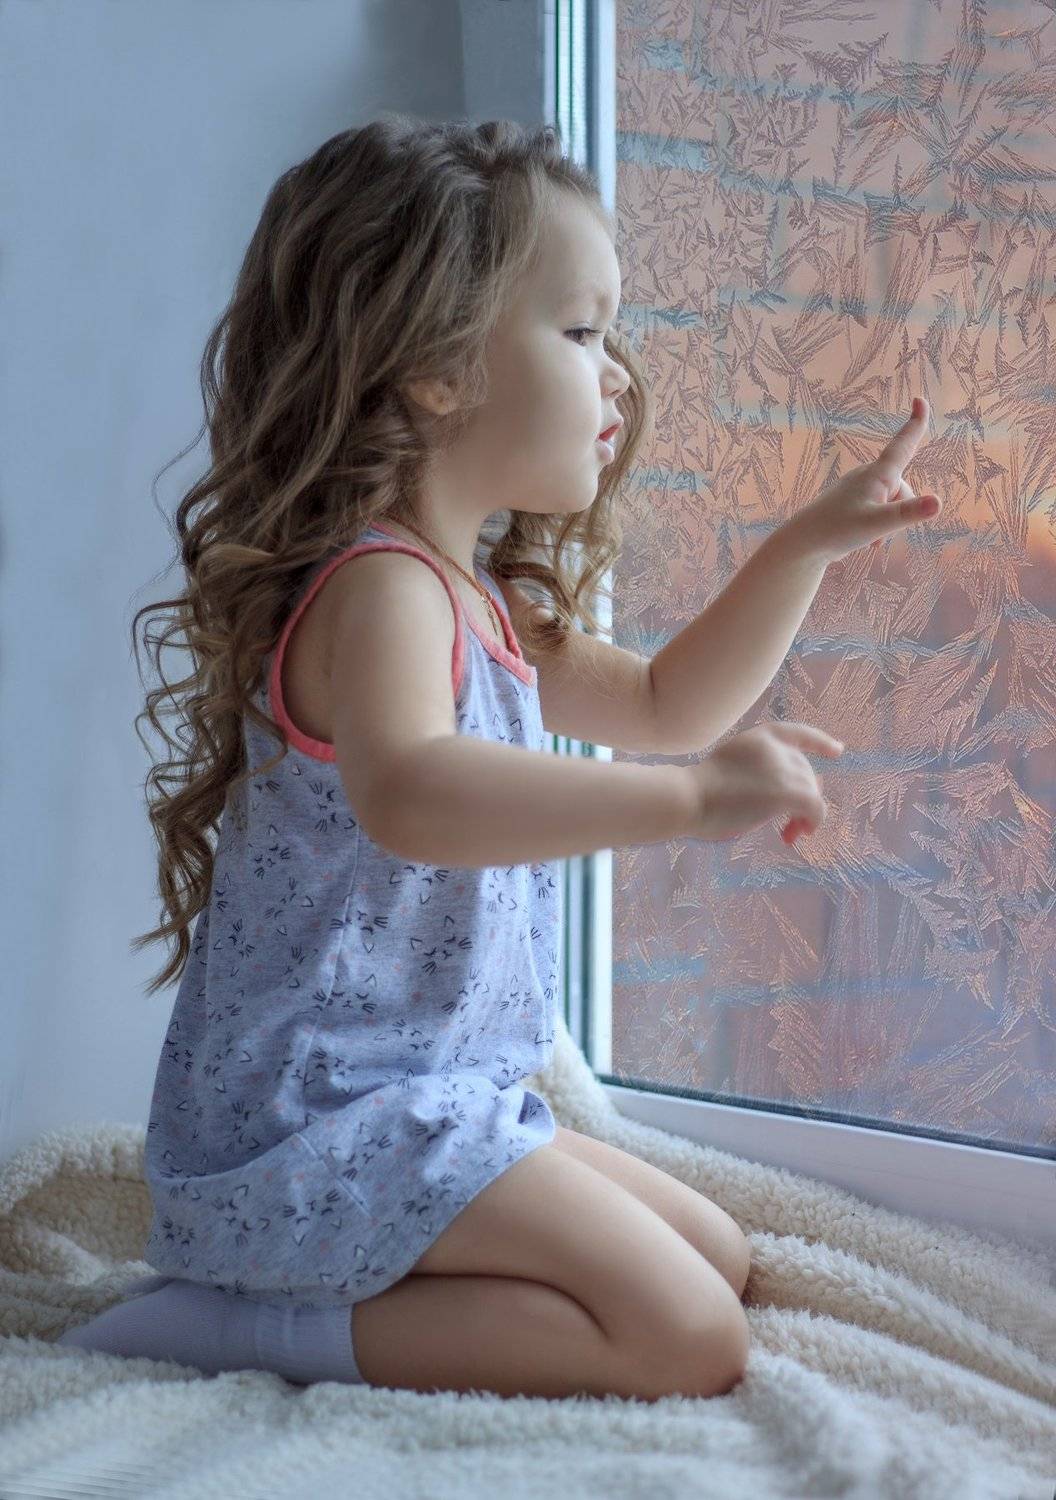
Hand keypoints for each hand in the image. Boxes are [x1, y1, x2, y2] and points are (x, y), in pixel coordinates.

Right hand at [683, 721, 844, 846]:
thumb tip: (803, 791)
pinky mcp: (787, 792)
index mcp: (758, 736)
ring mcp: (782, 768)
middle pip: (806, 772)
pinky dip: (812, 822)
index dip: (819, 742)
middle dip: (803, 798)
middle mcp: (775, 748)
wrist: (686, 798)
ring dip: (804, 816)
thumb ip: (762, 773)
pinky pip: (815, 808)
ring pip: (812, 792)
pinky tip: (797, 835)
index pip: (797, 733)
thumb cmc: (700, 793)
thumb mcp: (732, 769)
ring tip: (787, 834)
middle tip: (787, 829)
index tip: (837, 751)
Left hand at [787, 396, 942, 566]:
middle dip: (901, 510)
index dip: (916, 423)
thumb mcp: (878, 524)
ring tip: (867, 537)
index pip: (903, 444)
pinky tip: (864, 540)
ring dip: (888, 522)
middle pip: (902, 488)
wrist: (802, 544)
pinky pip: (878, 510)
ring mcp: (858, 488)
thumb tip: (938, 503)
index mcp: (876, 475)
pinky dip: (878, 525)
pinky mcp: (852, 501)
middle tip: (877, 529)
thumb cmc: (837, 530)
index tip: (920, 399)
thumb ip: (908, 513)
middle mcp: (867, 476)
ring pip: (891, 502)